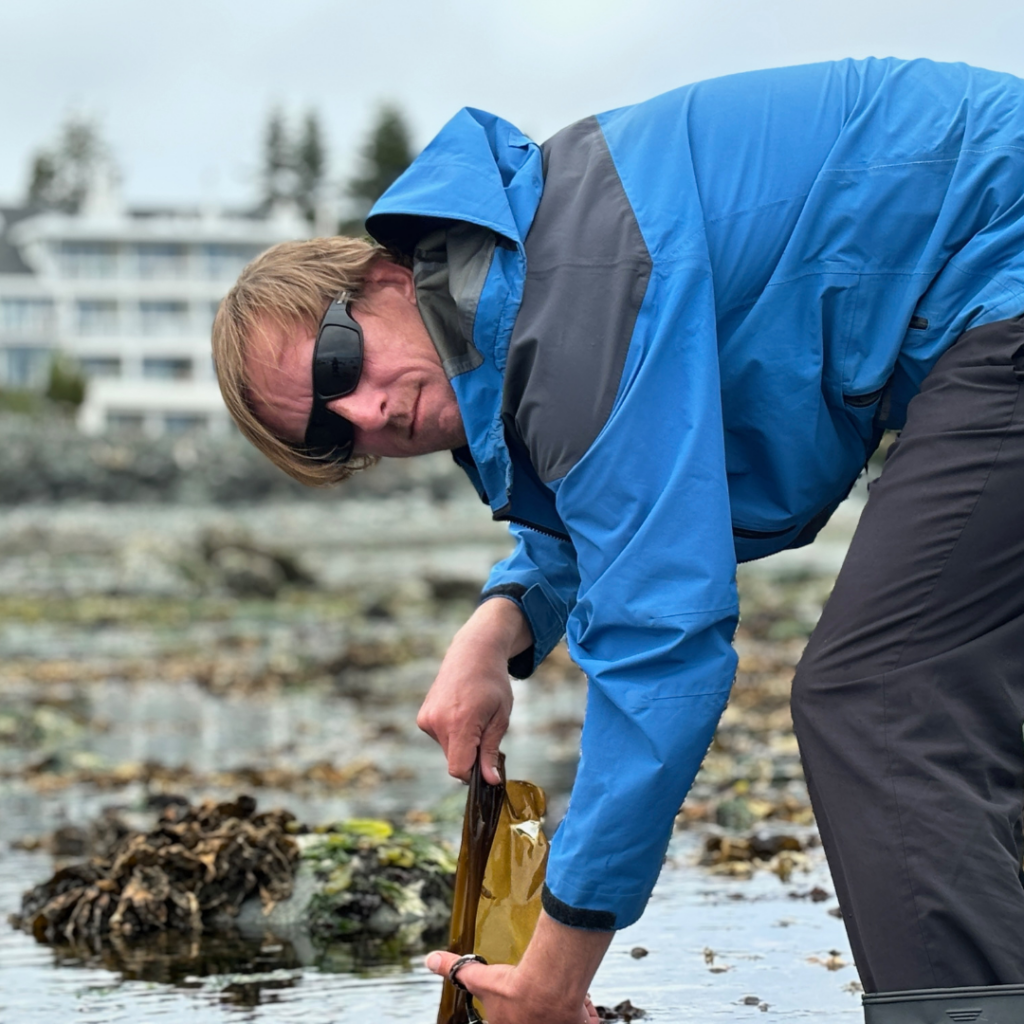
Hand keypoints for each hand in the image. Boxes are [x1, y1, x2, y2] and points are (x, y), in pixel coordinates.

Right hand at [417, 598, 530, 783]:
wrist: (473, 653)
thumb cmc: (493, 683)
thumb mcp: (501, 717)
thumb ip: (491, 751)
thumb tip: (490, 781)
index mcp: (460, 722)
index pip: (459, 769)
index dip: (475, 775)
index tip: (488, 767)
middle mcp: (438, 722)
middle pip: (455, 760)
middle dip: (472, 756)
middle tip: (486, 732)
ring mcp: (427, 719)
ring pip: (448, 750)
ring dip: (462, 744)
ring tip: (474, 717)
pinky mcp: (423, 717)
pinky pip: (440, 738)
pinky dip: (452, 734)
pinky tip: (461, 713)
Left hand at [425, 953, 598, 1023]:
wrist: (547, 986)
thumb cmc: (513, 987)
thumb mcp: (479, 978)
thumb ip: (455, 970)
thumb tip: (429, 959)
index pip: (512, 1019)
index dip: (521, 1010)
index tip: (525, 1000)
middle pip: (541, 1020)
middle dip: (545, 1013)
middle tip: (545, 998)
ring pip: (565, 1020)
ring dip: (567, 1011)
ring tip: (563, 995)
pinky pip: (588, 1021)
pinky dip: (588, 1012)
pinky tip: (582, 999)